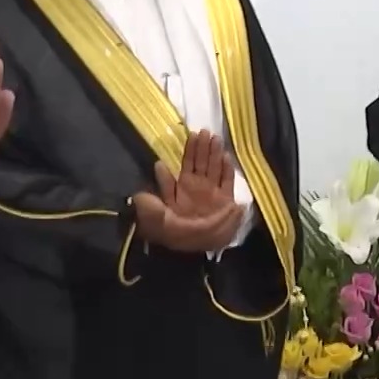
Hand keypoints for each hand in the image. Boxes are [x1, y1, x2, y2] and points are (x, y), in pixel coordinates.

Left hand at [133, 130, 242, 251]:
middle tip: (202, 132)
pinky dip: (226, 169)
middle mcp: (196, 188)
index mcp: (180, 190)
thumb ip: (151, 195)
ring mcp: (212, 193)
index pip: (183, 167)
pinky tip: (225, 155)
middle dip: (201, 148)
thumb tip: (156, 170)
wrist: (194, 247)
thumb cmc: (174, 231)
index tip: (188, 138)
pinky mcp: (226, 200)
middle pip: (200, 164)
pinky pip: (227, 181)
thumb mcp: (155, 214)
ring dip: (214, 153)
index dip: (186, 153)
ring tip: (214, 137)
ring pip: (213, 168)